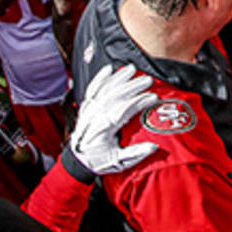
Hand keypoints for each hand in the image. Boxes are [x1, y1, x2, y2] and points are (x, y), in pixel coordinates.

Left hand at [67, 64, 159, 178]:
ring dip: (118, 78)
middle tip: (148, 80)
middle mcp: (94, 117)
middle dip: (132, 86)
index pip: (123, 111)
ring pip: (104, 89)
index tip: (153, 97)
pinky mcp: (85, 107)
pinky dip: (100, 78)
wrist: (77, 161)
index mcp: (103, 130)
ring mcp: (88, 110)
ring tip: (132, 69)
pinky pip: (92, 89)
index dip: (138, 102)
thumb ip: (135, 154)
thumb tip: (154, 146)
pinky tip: (109, 69)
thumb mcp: (118, 162)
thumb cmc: (99, 161)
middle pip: (114, 96)